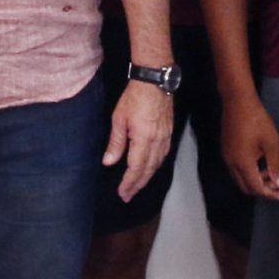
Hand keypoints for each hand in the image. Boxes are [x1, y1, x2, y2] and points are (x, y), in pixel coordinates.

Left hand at [103, 81, 173, 201]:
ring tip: (137, 186)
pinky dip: (155, 166)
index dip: (129, 183)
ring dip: (147, 178)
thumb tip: (109, 162)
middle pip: (148, 170)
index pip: (136, 168)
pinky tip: (150, 169)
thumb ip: (116, 142)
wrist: (154, 82)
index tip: (122, 193)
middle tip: (128, 196)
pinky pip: (163, 156)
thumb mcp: (119, 119)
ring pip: (157, 165)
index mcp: (143, 140)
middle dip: (137, 185)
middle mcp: (157, 142)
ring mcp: (165, 138)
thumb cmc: (134, 98)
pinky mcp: (169, 133)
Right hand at [222, 94, 278, 201]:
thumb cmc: (257, 120)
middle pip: (246, 187)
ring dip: (255, 180)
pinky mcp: (226, 150)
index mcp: (243, 164)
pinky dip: (249, 172)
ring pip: (240, 179)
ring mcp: (227, 157)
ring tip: (271, 172)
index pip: (256, 188)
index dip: (270, 194)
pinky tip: (260, 163)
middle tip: (278, 185)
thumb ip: (276, 166)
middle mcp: (232, 164)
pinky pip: (236, 170)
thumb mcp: (271, 143)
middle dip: (262, 190)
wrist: (238, 101)